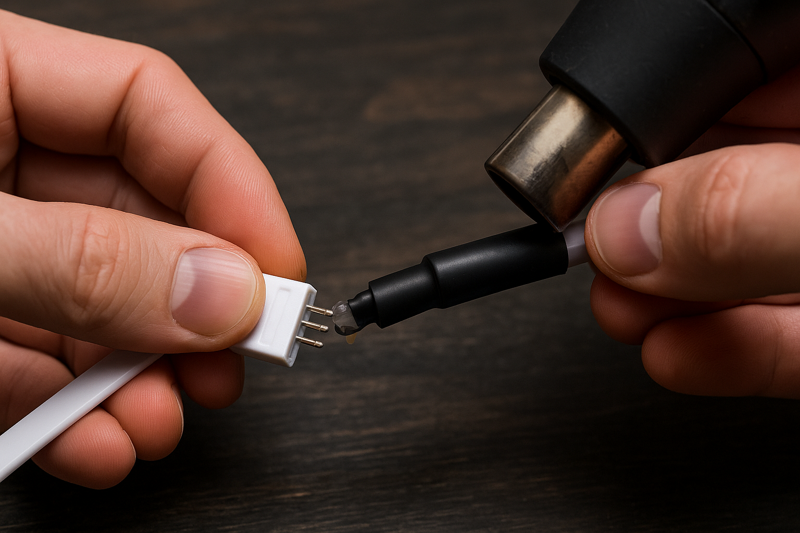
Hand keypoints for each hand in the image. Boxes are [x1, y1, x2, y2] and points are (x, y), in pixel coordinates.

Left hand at [0, 11, 304, 487]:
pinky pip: (34, 353)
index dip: (230, 186)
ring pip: (93, 301)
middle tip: (235, 357)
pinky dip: (65, 407)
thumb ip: (87, 260)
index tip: (276, 270)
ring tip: (159, 419)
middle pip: (137, 217)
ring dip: (132, 375)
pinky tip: (94, 440)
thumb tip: (221, 290)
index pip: (153, 107)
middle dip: (188, 304)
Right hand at [585, 64, 799, 398]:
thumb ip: (751, 213)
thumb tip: (627, 230)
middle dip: (651, 225)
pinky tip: (679, 356)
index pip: (738, 70)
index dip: (660, 108)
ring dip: (670, 298)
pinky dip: (728, 353)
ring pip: (747, 261)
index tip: (605, 155)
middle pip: (727, 171)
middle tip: (599, 252)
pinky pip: (786, 334)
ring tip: (620, 310)